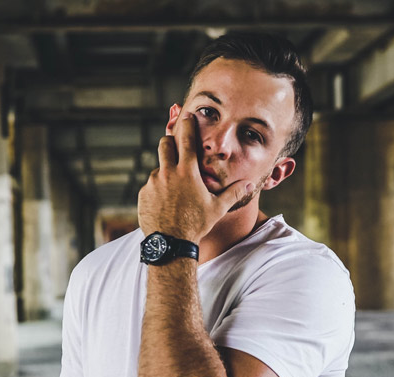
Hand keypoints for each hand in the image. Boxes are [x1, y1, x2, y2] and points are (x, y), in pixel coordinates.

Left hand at [137, 112, 253, 242]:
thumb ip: (233, 193)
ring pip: (158, 168)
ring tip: (175, 191)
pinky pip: (151, 186)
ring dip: (166, 172)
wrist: (170, 244)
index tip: (187, 115)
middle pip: (165, 144)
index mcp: (187, 172)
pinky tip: (166, 204)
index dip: (187, 125)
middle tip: (176, 146)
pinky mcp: (143, 194)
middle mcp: (168, 173)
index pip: (187, 140)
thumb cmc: (196, 225)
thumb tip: (250, 185)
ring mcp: (153, 183)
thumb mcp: (217, 208)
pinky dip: (158, 190)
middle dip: (170, 141)